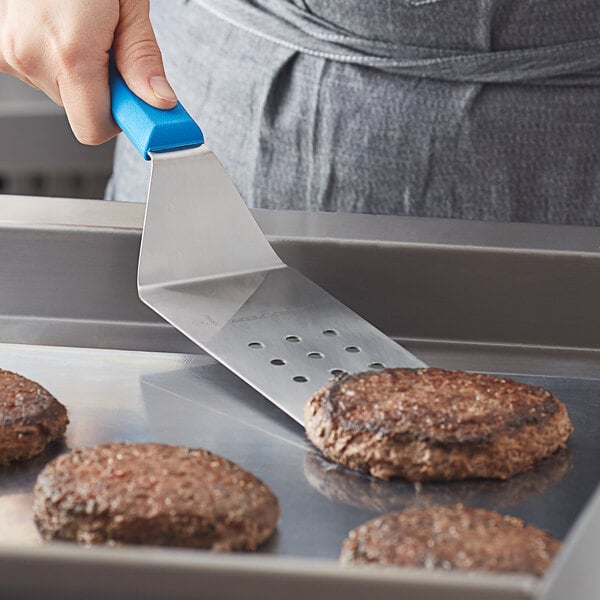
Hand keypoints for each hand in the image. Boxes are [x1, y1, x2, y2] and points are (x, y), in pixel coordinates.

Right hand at [0, 0, 176, 144]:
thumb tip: (159, 102)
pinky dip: (55, 63)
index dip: (121, 121)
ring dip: (79, 74)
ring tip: (84, 30)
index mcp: (69, 53)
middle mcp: (32, 57)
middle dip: (103, 90)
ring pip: (61, 92)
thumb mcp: (130, 6)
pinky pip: (38, 73)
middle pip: (81, 110)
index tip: (137, 107)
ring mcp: (10, 52)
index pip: (94, 129)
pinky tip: (62, 33)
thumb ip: (142, 60)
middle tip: (111, 51)